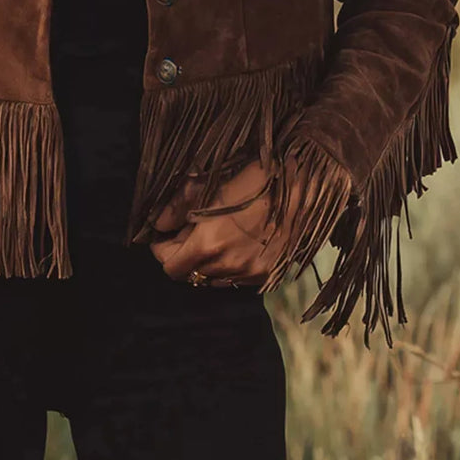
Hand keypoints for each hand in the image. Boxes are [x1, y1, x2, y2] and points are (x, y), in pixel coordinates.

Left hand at [148, 155, 332, 287]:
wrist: (302, 189)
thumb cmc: (253, 180)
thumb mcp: (208, 185)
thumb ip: (176, 206)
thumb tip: (157, 223)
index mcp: (208, 244)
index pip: (169, 265)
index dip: (161, 249)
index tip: (164, 234)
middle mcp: (226, 266)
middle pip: (188, 275)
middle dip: (181, 256)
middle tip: (186, 233)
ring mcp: (248, 275)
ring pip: (211, 279)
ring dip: (204, 263)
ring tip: (211, 237)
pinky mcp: (266, 276)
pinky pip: (235, 279)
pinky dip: (226, 267)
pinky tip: (233, 244)